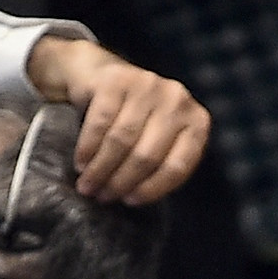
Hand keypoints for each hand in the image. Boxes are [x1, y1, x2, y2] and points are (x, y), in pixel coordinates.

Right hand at [28, 36, 211, 205]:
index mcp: (196, 121)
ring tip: (87, 186)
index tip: (130, 202)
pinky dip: (88, 148)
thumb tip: (134, 198)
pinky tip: (81, 163)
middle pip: (147, 155)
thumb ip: (161, 162)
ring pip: (122, 140)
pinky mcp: (118, 79)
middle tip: (102, 197)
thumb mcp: (158, 140)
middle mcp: (178, 99)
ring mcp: (148, 85)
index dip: (152, 189)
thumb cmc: (134, 119)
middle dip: (120, 181)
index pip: (178, 166)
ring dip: (100, 169)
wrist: (101, 76)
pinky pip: (100, 123)